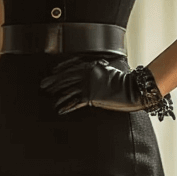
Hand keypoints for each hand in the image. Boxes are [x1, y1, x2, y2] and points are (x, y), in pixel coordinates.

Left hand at [40, 55, 155, 115]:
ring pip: (68, 90)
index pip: (72, 66)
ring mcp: (88, 85)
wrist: (133, 89)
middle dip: (53, 82)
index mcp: (92, 66)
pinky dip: (66, 106)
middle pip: (66, 78)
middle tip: (44, 85)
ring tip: (50, 99)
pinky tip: (59, 109)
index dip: (61, 70)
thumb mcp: (111, 70)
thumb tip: (98, 67)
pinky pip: (74, 102)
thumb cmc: (125, 81)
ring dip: (57, 95)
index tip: (53, 72)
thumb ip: (101, 69)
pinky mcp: (90, 96)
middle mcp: (87, 74)